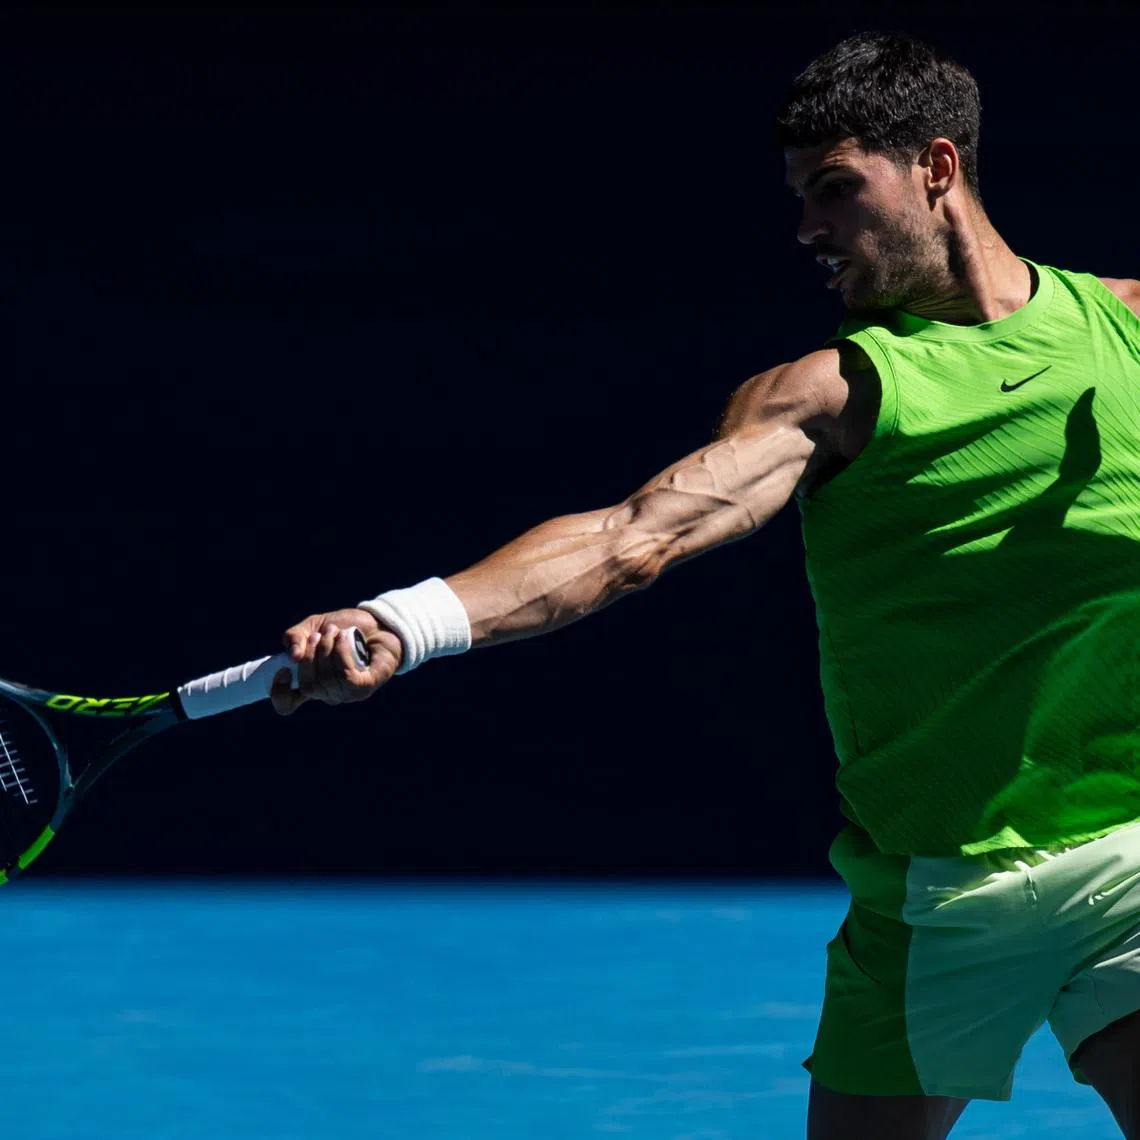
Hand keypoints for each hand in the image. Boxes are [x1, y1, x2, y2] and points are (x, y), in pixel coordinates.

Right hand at [270, 607, 403, 715]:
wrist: (379, 623)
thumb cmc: (346, 628)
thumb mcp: (314, 626)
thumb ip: (295, 637)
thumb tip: (293, 656)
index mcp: (311, 682)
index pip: (287, 704)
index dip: (279, 693)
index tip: (283, 670)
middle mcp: (327, 693)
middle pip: (308, 687)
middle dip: (311, 656)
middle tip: (321, 634)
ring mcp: (346, 693)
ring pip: (327, 680)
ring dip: (328, 649)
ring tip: (335, 631)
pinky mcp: (365, 687)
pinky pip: (346, 677)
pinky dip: (342, 654)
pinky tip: (344, 639)